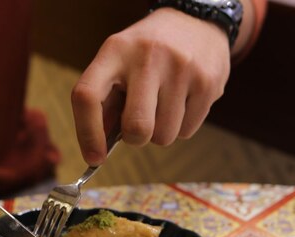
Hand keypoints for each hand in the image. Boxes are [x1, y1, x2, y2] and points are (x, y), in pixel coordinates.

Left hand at [71, 7, 230, 165]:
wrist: (196, 22)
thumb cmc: (148, 53)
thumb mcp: (119, 63)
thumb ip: (106, 103)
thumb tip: (97, 148)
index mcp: (115, 50)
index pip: (88, 96)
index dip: (87, 133)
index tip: (94, 157)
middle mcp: (147, 56)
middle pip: (137, 128)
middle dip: (136, 138)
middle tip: (139, 125)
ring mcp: (181, 68)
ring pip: (164, 136)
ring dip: (161, 132)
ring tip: (163, 105)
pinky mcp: (207, 82)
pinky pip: (186, 132)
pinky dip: (181, 127)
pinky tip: (182, 101)